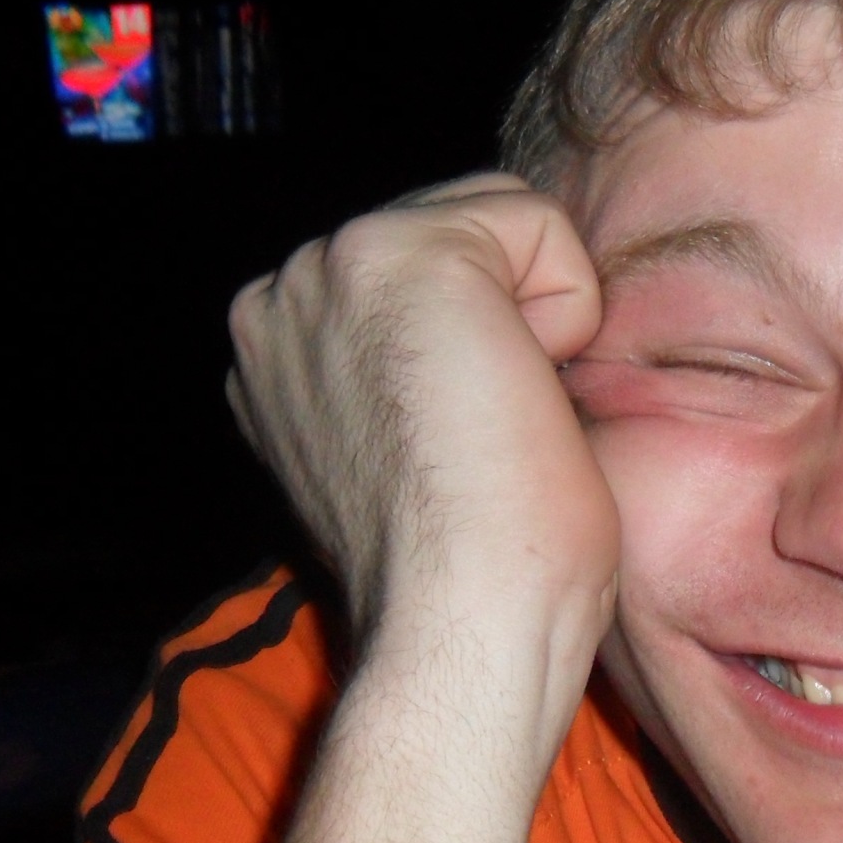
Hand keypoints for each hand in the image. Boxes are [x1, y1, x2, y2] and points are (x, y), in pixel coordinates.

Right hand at [226, 176, 619, 661]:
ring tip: (494, 416)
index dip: (482, 344)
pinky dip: (566, 309)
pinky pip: (541, 223)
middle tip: (483, 434)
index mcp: (276, 349)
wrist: (464, 621)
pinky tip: (514, 393)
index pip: (423, 268)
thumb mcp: (412, 450)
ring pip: (501, 221)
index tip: (455, 446)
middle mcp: (280, 296)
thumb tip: (469, 339)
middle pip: (464, 226)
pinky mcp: (400, 252)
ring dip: (534, 316)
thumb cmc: (475, 569)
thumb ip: (405, 373)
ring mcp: (328, 267)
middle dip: (507, 318)